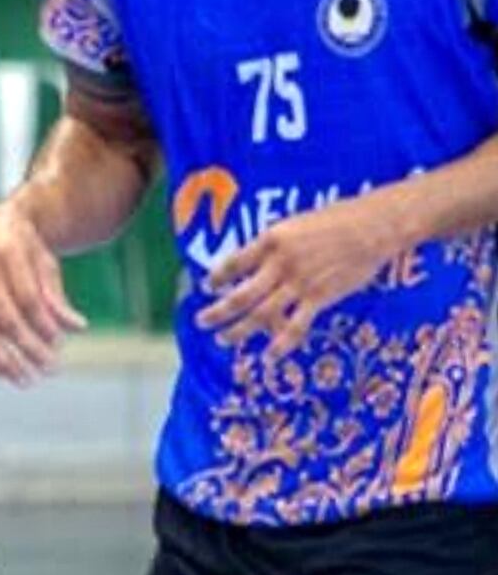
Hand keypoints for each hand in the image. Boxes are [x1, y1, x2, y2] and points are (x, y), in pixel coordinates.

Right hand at [0, 201, 87, 384]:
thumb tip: (77, 327)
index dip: (43, 323)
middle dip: (29, 348)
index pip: (26, 297)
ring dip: (4, 361)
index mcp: (7, 252)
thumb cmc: (28, 249)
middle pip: (5, 319)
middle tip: (51, 370)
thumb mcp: (47, 262)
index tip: (60, 342)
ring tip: (26, 380)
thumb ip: (56, 295)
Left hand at [196, 196, 400, 360]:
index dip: (217, 277)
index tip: (207, 287)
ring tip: (223, 339)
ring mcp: (299, 282)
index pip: (234, 263)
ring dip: (240, 330)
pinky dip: (280, 343)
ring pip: (262, 313)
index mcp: (270, 240)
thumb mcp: (296, 223)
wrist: (373, 227)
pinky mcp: (320, 297)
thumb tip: (256, 259)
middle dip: (218, 311)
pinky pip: (296, 325)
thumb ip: (275, 243)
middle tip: (201, 321)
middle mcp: (280, 263)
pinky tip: (268, 355)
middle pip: (241, 294)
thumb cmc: (336, 219)